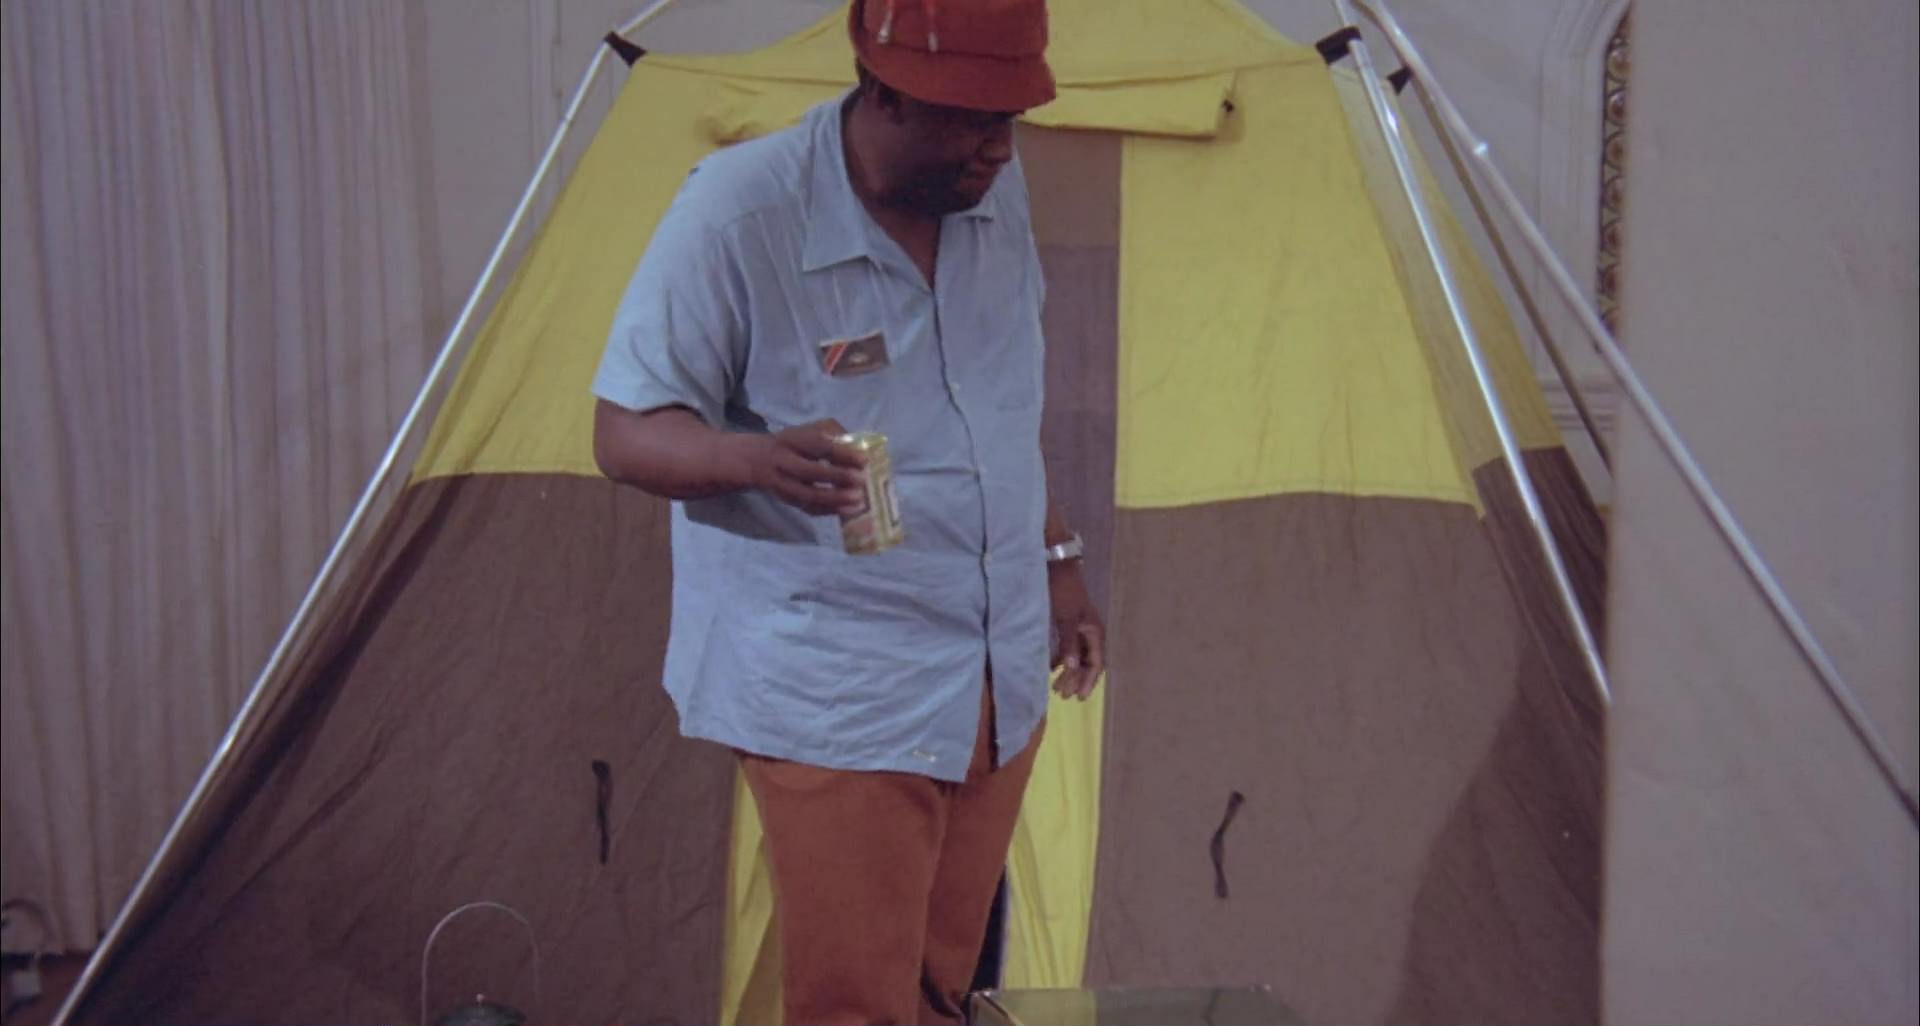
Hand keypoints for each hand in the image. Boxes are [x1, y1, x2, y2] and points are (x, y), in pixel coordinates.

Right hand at [748, 419, 868, 515]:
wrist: (758, 461)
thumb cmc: (794, 442)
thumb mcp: (809, 429)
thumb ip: (833, 432)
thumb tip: (858, 446)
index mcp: (792, 439)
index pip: (818, 445)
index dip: (841, 452)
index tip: (864, 460)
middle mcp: (784, 462)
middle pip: (810, 471)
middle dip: (838, 476)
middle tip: (862, 480)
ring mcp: (784, 484)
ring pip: (809, 495)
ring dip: (836, 498)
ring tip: (859, 499)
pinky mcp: (788, 500)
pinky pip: (809, 508)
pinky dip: (830, 510)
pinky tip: (849, 509)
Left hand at [1048, 560, 1105, 699]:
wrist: (1055, 566)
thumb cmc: (1063, 592)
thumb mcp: (1065, 618)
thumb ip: (1068, 643)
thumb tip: (1071, 668)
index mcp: (1094, 631)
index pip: (1096, 663)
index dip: (1089, 681)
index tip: (1079, 697)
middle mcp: (1089, 632)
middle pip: (1086, 662)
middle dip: (1076, 680)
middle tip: (1062, 695)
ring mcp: (1078, 628)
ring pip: (1075, 657)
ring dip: (1067, 672)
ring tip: (1055, 687)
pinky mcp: (1066, 624)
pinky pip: (1066, 648)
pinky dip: (1059, 659)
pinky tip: (1050, 668)